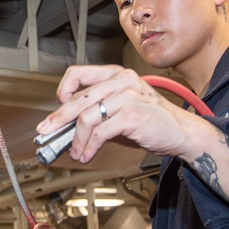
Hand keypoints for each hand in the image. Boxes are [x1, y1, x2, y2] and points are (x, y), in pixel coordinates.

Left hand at [36, 64, 228, 202]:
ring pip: (87, 118)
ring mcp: (128, 96)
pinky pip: (100, 132)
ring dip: (76, 140)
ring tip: (76, 153)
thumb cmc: (151, 122)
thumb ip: (97, 113)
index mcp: (116, 74)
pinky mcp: (133, 114)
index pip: (77, 73)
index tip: (57, 109)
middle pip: (78, 99)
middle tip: (45, 132)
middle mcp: (121, 80)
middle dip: (58, 119)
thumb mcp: (120, 112)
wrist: (183, 132)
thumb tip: (67, 128)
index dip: (63, 91)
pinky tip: (87, 155)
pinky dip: (89, 146)